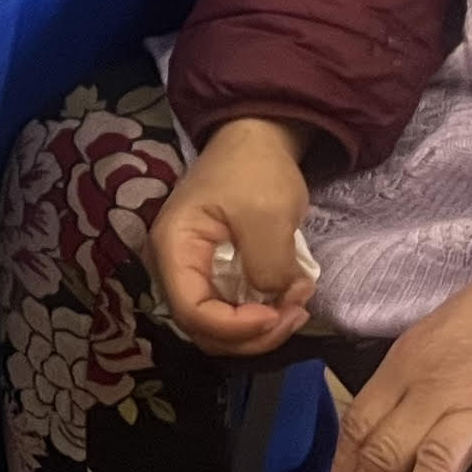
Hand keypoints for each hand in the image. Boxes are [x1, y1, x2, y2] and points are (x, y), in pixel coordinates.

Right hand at [144, 117, 316, 357]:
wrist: (256, 138)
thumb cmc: (254, 169)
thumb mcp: (267, 213)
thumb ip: (268, 265)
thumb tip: (275, 302)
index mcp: (174, 249)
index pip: (192, 312)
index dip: (235, 326)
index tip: (277, 314)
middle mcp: (175, 268)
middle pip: (204, 328)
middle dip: (252, 333)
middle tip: (296, 313)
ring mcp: (195, 272)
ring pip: (219, 327)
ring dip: (260, 329)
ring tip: (297, 306)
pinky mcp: (216, 274)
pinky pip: (232, 310)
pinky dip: (262, 316)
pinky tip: (290, 299)